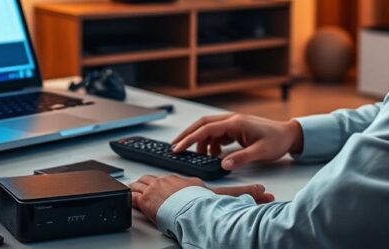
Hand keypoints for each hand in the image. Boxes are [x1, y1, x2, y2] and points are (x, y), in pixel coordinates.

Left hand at [130, 174, 273, 224]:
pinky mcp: (144, 199)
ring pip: (140, 184)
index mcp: (184, 181)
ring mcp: (155, 189)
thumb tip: (263, 192)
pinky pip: (130, 195)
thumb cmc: (202, 204)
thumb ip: (242, 193)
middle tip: (143, 188)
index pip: (173, 178)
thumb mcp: (224, 196)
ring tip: (132, 191)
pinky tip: (125, 197)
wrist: (189, 210)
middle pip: (153, 179)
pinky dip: (127, 196)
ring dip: (135, 188)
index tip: (165, 186)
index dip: (167, 182)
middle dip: (148, 183)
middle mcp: (168, 182)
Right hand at [171, 114, 303, 170]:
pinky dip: (211, 144)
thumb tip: (223, 165)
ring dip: (201, 142)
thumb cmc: (277, 141)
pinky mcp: (236, 129)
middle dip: (187, 135)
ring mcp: (234, 124)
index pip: (207, 129)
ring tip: (198, 156)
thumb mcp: (260, 152)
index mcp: (236, 123)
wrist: (289, 135)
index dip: (190, 138)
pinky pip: (217, 134)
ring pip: (209, 129)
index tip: (178, 148)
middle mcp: (232, 120)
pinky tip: (214, 155)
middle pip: (203, 124)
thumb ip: (241, 158)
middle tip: (175, 148)